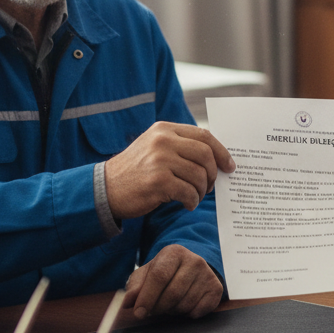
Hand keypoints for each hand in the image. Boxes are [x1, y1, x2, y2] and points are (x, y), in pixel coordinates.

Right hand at [104, 122, 235, 219]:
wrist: (104, 189)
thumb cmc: (136, 171)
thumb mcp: (155, 148)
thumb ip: (180, 146)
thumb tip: (216, 157)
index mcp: (165, 129)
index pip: (204, 136)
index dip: (221, 151)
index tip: (229, 166)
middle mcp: (163, 140)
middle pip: (205, 154)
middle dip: (212, 173)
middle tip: (210, 186)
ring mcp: (160, 160)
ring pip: (199, 175)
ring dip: (201, 190)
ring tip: (194, 196)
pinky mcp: (157, 181)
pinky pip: (188, 192)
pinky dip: (192, 201)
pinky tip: (185, 204)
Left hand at [122, 244, 223, 319]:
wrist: (191, 267)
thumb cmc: (164, 272)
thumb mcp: (146, 274)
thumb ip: (135, 287)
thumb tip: (127, 302)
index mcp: (174, 252)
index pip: (159, 276)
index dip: (147, 297)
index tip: (139, 312)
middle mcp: (194, 260)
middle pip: (172, 293)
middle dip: (159, 308)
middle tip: (153, 310)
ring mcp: (207, 274)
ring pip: (185, 304)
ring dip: (173, 311)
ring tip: (170, 304)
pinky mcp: (216, 288)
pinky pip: (198, 311)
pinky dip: (188, 315)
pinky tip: (184, 305)